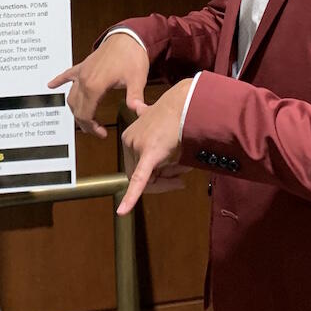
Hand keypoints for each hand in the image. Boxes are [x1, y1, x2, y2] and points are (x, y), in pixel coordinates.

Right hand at [48, 32, 148, 137]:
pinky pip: (66, 75)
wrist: (128, 37)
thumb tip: (137, 110)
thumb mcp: (137, 79)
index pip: (85, 115)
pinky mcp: (83, 66)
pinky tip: (51, 85)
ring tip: (85, 119)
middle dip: (84, 123)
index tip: (102, 133)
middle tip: (96, 130)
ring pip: (71, 97)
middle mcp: (84, 80)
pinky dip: (58, 81)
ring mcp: (81, 73)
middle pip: (77, 109)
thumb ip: (135, 96)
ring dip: (75, 110)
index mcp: (94, 86)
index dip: (92, 128)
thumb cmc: (132, 56)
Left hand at [117, 79, 189, 213]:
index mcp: (130, 136)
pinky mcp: (149, 154)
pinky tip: (122, 210)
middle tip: (181, 179)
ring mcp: (138, 146)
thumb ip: (155, 144)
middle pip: (143, 175)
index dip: (157, 178)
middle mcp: (130, 140)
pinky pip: (139, 180)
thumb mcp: (162, 131)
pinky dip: (131, 197)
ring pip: (150, 177)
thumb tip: (159, 153)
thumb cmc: (179, 113)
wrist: (188, 100)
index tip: (175, 177)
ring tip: (184, 164)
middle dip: (164, 180)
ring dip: (168, 178)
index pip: (138, 169)